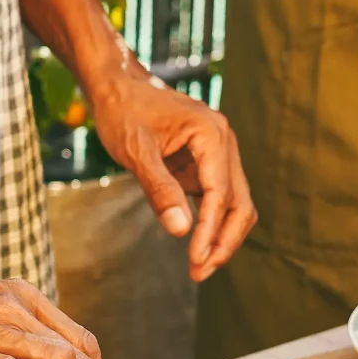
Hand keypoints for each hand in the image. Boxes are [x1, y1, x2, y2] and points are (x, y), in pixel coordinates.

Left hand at [87, 73, 255, 282]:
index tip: (196, 260)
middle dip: (223, 241)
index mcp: (211, 133)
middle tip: (200, 272)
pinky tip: (197, 247)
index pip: (220, 193)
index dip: (210, 231)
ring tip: (199, 267)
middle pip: (240, 202)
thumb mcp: (136, 152)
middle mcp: (224, 142)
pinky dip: (213, 224)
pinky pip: (219, 199)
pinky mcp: (207, 163)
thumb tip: (181, 231)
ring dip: (221, 236)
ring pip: (236, 204)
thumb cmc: (123, 112)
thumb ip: (159, 190)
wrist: (118, 86)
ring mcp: (219, 153)